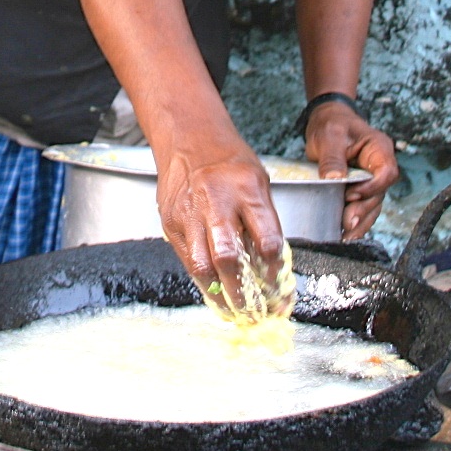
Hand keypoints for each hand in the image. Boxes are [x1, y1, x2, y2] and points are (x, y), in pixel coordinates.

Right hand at [155, 125, 285, 316]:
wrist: (188, 138)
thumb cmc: (229, 161)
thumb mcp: (258, 181)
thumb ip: (264, 221)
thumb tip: (271, 267)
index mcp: (247, 189)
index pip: (266, 240)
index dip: (274, 272)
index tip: (280, 289)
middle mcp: (216, 201)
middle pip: (229, 258)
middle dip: (244, 293)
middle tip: (256, 312)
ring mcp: (189, 213)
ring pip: (203, 265)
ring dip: (220, 296)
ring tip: (234, 312)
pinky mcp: (171, 222)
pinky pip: (187, 259)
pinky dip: (203, 280)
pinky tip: (215, 291)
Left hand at [306, 100, 398, 239]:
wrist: (326, 121)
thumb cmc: (331, 123)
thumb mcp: (329, 136)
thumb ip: (333, 157)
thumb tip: (334, 178)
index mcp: (379, 149)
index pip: (386, 173)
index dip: (372, 187)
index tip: (351, 194)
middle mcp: (379, 166)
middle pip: (379, 194)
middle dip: (363, 210)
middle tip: (346, 223)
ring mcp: (370, 179)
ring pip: (372, 205)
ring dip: (360, 221)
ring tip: (346, 236)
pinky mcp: (359, 188)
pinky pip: (362, 207)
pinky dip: (355, 221)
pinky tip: (345, 234)